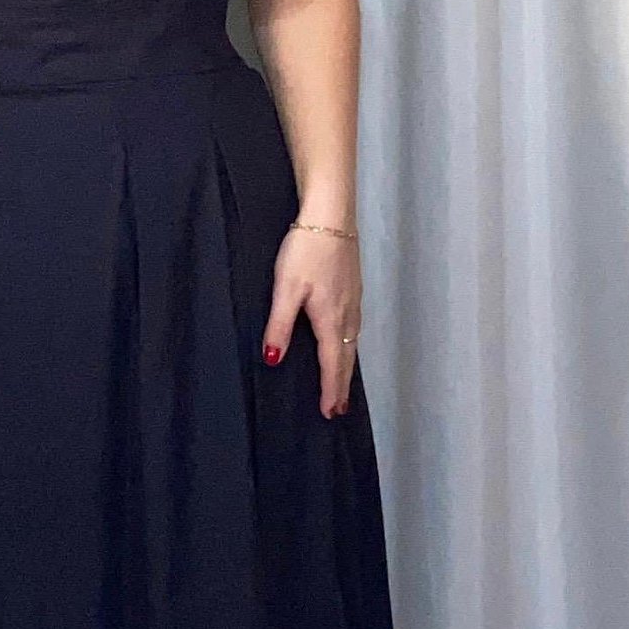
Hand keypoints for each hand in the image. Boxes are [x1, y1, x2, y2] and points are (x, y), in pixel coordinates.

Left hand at [260, 227, 359, 416]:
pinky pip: (354, 328)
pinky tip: (345, 344)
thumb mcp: (285, 289)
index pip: (331, 363)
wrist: (331, 216)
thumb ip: (279, 326)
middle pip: (346, 358)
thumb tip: (273, 360)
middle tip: (339, 410)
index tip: (329, 412)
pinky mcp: (354, 288)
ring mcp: (354, 300)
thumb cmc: (306, 250)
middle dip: (341, 385)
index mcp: (330, 319)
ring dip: (347, 367)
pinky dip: (350, 346)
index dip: (329, 389)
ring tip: (342, 386)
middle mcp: (348, 314)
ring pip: (352, 343)